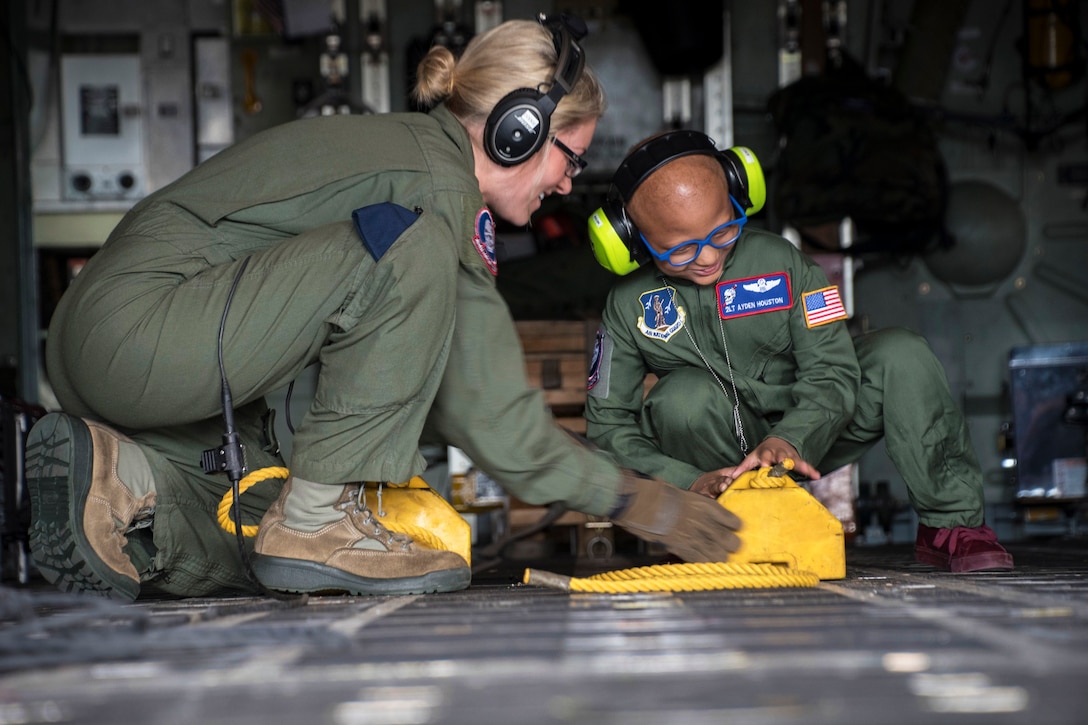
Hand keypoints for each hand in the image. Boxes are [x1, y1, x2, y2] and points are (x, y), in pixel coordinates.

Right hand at [610, 470, 741, 561]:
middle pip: (732, 542)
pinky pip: (702, 561)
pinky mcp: (684, 549)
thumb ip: (701, 509)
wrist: (644, 503)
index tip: (732, 528)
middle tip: (727, 545)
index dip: (734, 527)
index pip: (734, 522)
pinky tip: (701, 559)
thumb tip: (707, 520)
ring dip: (719, 557)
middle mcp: (707, 523)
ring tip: (714, 555)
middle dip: (732, 545)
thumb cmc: (661, 495)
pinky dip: (703, 562)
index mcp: (708, 506)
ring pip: (720, 556)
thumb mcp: (687, 497)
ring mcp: (696, 538)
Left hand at [723, 436, 819, 481]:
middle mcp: (778, 454)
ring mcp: (789, 457)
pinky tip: (817, 475)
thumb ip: (744, 467)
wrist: (778, 442)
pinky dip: (810, 470)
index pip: (765, 458)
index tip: (765, 468)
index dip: (765, 463)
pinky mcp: (797, 460)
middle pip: (781, 459)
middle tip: (785, 470)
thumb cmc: (763, 453)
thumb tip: (733, 477)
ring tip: (806, 472)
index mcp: (766, 453)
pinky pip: (804, 465)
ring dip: (798, 466)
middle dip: (782, 464)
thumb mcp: (752, 457)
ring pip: (794, 461)